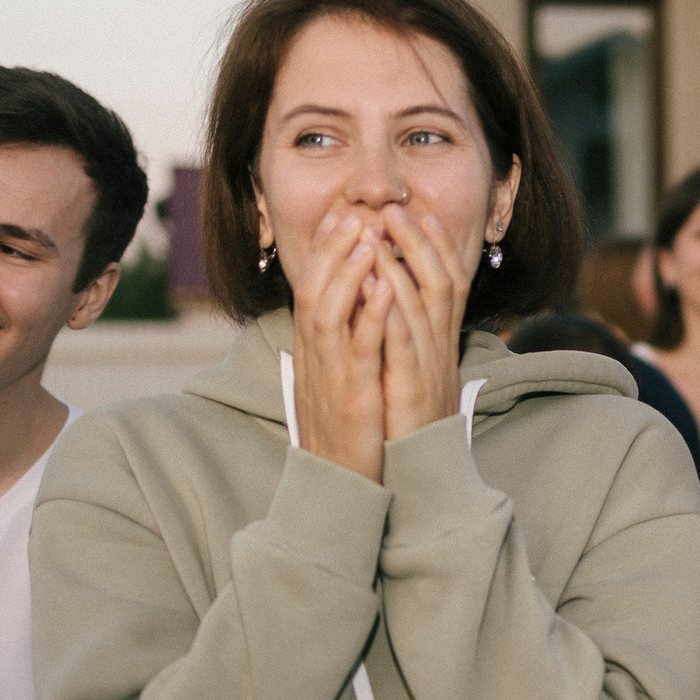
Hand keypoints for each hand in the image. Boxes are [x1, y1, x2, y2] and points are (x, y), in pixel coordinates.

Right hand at [289, 203, 396, 479]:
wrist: (339, 488)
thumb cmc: (346, 435)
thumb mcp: (338, 382)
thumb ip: (341, 347)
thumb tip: (352, 312)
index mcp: (313, 353)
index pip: (311, 288)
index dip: (323, 250)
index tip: (339, 215)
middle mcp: (313, 358)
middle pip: (312, 289)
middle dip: (330, 247)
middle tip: (351, 211)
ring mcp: (329, 377)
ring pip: (326, 311)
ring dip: (347, 270)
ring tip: (368, 235)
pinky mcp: (350, 397)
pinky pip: (358, 348)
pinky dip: (371, 314)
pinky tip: (388, 286)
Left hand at [374, 201, 469, 444]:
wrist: (419, 476)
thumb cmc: (411, 430)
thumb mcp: (414, 378)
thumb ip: (408, 345)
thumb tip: (394, 314)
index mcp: (441, 347)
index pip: (450, 286)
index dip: (438, 248)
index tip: (422, 215)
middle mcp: (441, 350)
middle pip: (442, 282)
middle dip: (420, 242)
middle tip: (398, 208)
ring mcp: (429, 366)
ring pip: (424, 302)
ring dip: (402, 261)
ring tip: (380, 228)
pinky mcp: (411, 385)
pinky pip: (402, 337)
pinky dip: (388, 305)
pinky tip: (371, 279)